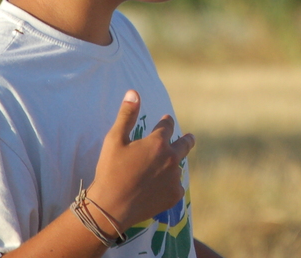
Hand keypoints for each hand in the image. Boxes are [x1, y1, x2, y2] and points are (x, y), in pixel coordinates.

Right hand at [86, 90, 195, 228]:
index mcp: (158, 143)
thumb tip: (134, 92)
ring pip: (179, 166)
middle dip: (186, 139)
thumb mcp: (114, 140)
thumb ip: (127, 115)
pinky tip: (160, 187)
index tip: (165, 120)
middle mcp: (171, 158)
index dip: (165, 122)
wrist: (111, 208)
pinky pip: (175, 186)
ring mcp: (174, 178)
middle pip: (185, 144)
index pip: (167, 126)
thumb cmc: (110, 171)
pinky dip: (169, 184)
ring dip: (174, 164)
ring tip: (171, 165)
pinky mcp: (174, 196)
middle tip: (189, 137)